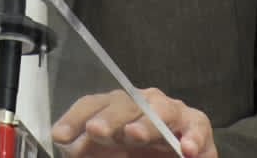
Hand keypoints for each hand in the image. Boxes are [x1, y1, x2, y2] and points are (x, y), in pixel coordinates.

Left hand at [51, 87, 216, 156]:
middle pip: (123, 103)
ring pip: (159, 109)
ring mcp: (170, 110)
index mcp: (115, 109)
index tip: (59, 136)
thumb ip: (89, 150)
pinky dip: (193, 136)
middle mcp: (142, 103)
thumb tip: (69, 149)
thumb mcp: (108, 153)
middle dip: (109, 117)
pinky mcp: (196, 123)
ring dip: (147, 122)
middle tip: (96, 130)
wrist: (174, 154)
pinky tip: (186, 149)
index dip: (75, 119)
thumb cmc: (137, 153)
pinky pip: (196, 125)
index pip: (92, 105)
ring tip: (136, 135)